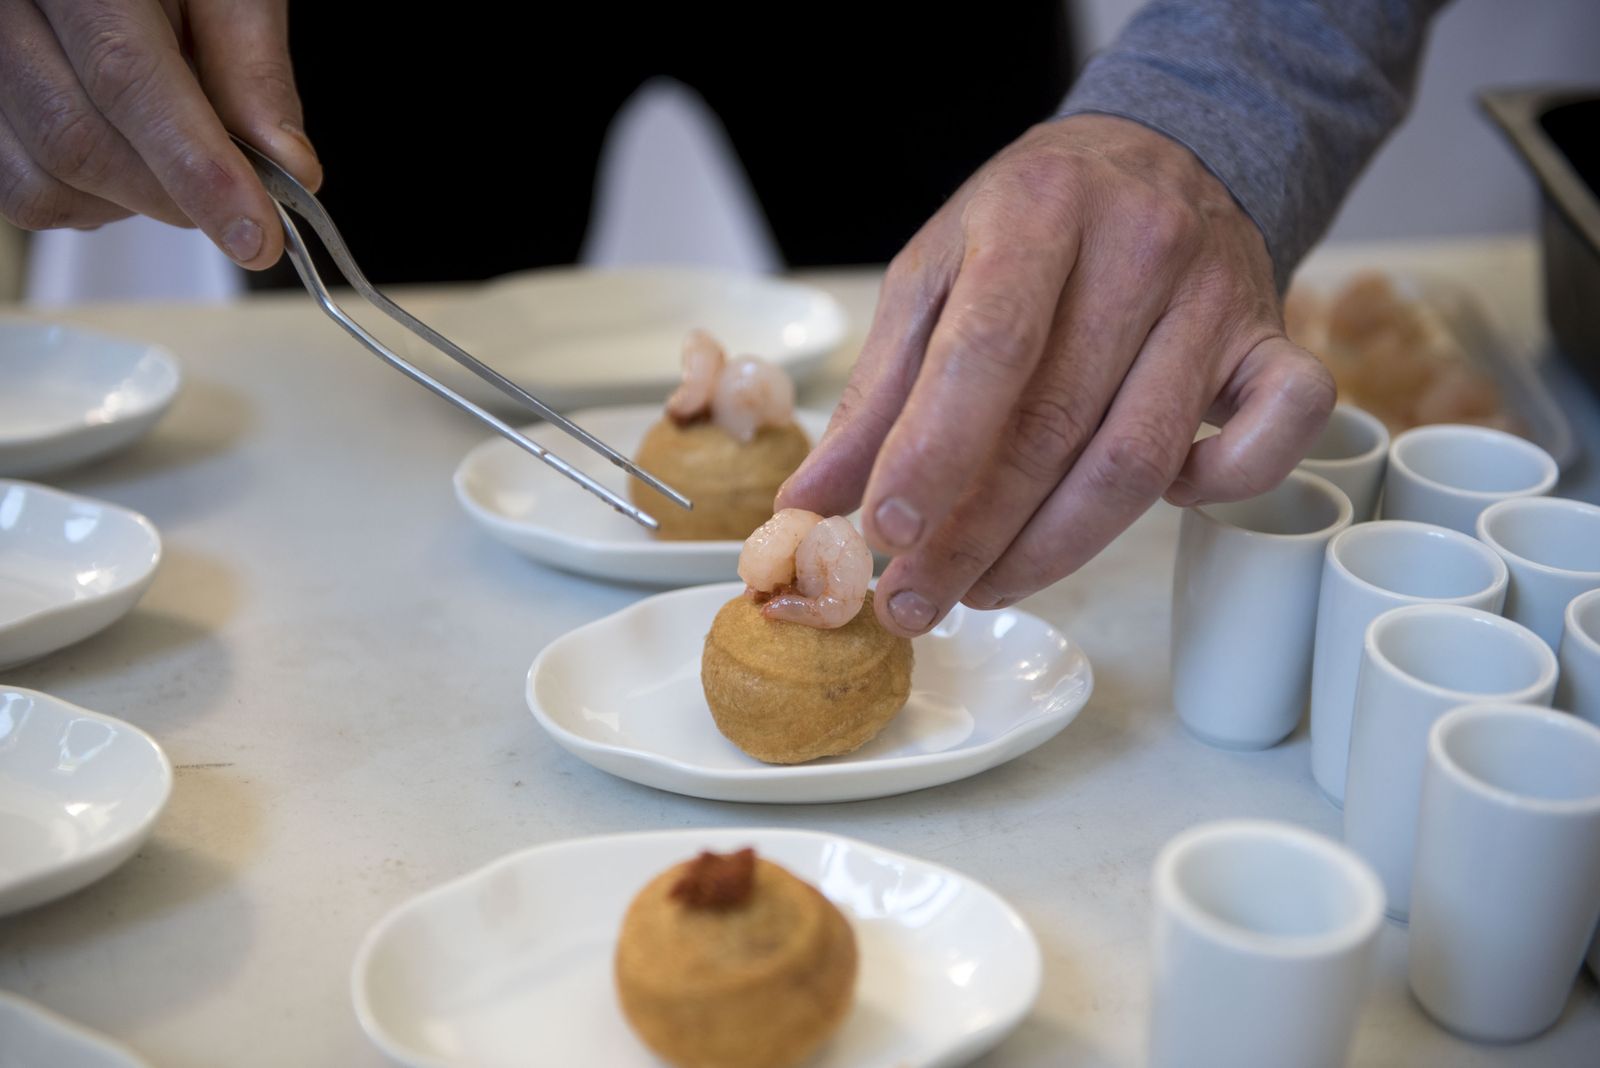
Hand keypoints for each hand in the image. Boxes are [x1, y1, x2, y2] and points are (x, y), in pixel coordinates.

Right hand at [0, 0, 319, 266]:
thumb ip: (252, 67)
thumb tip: (289, 168)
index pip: (126, 78)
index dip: (196, 168)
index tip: (256, 234)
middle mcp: (5, 12)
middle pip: (79, 141)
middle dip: (176, 196)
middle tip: (238, 197)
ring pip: (45, 181)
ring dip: (133, 203)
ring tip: (178, 158)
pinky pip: (25, 192)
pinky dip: (93, 203)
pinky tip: (129, 162)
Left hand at [777, 114, 1334, 636]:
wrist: (1164, 150)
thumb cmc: (1031, 224)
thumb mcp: (935, 273)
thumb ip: (876, 390)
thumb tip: (810, 503)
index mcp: (1036, 211)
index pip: (988, 348)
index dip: (935, 451)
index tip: (883, 531)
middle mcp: (1139, 246)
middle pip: (1054, 424)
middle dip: (973, 535)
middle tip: (912, 602)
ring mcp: (1218, 296)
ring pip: (1140, 458)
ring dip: (1055, 549)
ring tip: (983, 589)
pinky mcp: (1277, 341)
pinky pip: (1277, 435)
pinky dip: (1219, 489)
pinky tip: (1159, 507)